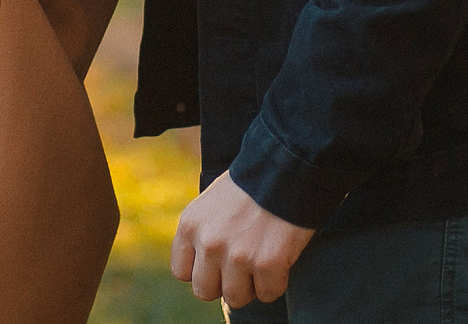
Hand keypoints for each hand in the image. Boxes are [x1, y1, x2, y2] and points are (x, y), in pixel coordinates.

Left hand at [170, 172, 313, 307]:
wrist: (286, 168)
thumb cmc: (251, 185)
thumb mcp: (211, 203)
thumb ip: (202, 233)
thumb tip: (204, 266)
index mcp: (190, 225)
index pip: (182, 272)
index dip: (202, 271)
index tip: (218, 263)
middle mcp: (208, 243)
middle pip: (204, 291)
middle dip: (224, 283)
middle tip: (242, 267)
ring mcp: (237, 256)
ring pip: (235, 298)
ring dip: (251, 285)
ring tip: (262, 261)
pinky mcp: (267, 264)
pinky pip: (268, 294)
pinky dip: (276, 282)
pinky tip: (280, 259)